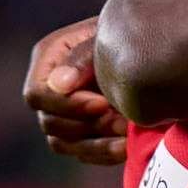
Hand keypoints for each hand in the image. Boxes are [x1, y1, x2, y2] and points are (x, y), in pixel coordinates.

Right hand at [25, 19, 126, 167]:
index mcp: (48, 58)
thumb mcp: (106, 39)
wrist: (149, 48)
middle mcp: (49, 88)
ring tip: (128, 133)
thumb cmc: (127, 34)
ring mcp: (62, 113)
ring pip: (63, 143)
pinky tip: (129, 145)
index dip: (67, 106)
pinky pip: (82, 153)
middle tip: (122, 121)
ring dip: (96, 144)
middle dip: (87, 125)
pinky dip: (104, 153)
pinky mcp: (80, 132)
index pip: (37, 95)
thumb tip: (59, 84)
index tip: (102, 104)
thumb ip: (82, 58)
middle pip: (49, 123)